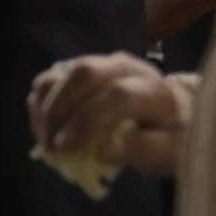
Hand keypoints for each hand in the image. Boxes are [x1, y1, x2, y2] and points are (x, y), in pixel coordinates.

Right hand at [29, 53, 192, 177]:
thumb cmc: (172, 137)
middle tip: (51, 146)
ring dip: (46, 108)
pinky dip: (41, 103)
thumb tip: (104, 151)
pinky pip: (52, 78)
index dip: (87, 122)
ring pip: (62, 73)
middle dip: (60, 111)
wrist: (175, 113)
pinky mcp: (82, 67)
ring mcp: (101, 63)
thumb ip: (142, 150)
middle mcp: (127, 67)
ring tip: (46, 140)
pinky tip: (45, 128)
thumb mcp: (170, 152)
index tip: (67, 149)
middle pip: (84, 74)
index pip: (118, 96)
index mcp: (155, 89)